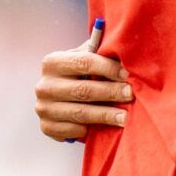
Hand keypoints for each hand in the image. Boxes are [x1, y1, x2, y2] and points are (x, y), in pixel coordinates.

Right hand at [35, 21, 132, 142]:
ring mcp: (43, 108)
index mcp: (52, 62)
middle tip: (131, 95)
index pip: (84, 62)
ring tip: (125, 117)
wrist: (58, 98)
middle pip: (83, 90)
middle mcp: (44, 85)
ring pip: (81, 113)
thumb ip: (97, 51)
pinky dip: (90, 130)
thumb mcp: (82, 58)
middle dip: (111, 92)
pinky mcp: (47, 127)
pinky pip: (73, 130)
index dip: (108, 68)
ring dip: (106, 115)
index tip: (127, 74)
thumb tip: (121, 45)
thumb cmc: (77, 74)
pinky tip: (106, 128)